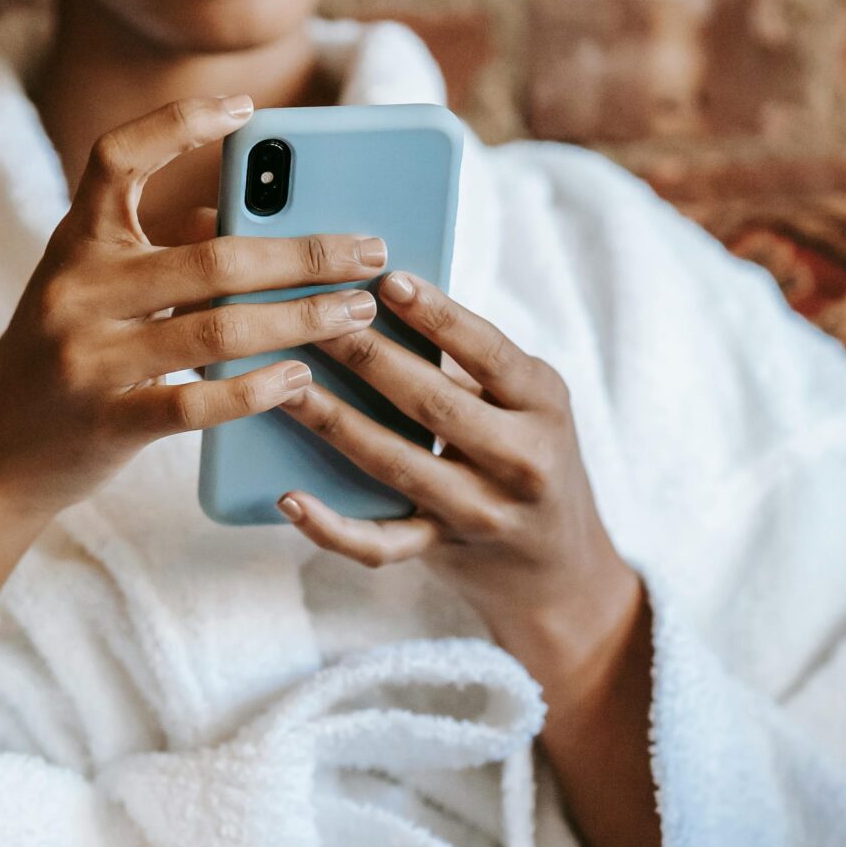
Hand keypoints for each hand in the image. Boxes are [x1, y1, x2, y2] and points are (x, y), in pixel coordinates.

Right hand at [0, 94, 393, 517]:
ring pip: (216, 329)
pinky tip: (302, 379)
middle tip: (369, 251)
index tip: (246, 108)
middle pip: (211, 256)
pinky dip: (256, 389)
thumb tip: (260, 219)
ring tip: (358, 314)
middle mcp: (76, 290)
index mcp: (75, 242)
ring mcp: (88, 359)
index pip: (116, 158)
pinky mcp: (105, 422)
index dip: (178, 125)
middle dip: (303, 254)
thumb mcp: (98, 289)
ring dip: (300, 319)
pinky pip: (195, 404)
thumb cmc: (67, 356)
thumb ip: (167, 249)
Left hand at [274, 272, 641, 669]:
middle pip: (433, 403)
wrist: (559, 566)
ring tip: (286, 386)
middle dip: (367, 357)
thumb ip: (474, 361)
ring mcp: (480, 511)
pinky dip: (331, 527)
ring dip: (334, 422)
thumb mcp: (529, 402)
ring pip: (396, 464)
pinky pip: (380, 544)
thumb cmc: (530, 454)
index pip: (489, 352)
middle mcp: (520, 460)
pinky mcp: (442, 549)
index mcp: (543, 405)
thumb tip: (387, 298)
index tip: (389, 281)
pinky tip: (289, 498)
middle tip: (312, 319)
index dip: (439, 316)